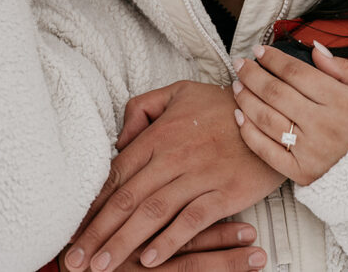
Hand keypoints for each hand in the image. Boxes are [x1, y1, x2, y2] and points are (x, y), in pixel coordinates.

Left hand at [64, 81, 283, 270]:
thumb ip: (142, 109)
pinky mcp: (225, 192)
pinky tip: (150, 259)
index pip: (117, 172)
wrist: (277, 113)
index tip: (71, 227)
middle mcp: (175, 155)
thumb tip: (118, 138)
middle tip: (73, 259)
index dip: (92, 203)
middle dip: (97, 232)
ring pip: (154, 212)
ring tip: (101, 266)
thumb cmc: (225, 107)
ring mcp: (200, 175)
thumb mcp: (180, 92)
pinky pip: (192, 220)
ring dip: (124, 242)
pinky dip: (170, 241)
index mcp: (160, 134)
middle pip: (128, 197)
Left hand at [232, 43, 347, 185]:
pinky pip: (266, 150)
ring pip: (266, 118)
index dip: (274, 59)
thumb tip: (314, 50)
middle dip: (253, 74)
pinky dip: (248, 132)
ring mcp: (310, 150)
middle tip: (240, 63)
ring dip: (246, 98)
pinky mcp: (301, 172)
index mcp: (341, 100)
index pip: (296, 73)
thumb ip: (343, 69)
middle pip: (275, 92)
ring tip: (237, 85)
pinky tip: (239, 115)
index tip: (260, 50)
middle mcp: (322, 124)